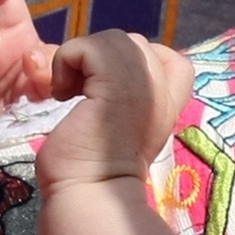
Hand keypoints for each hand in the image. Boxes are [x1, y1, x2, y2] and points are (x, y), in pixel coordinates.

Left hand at [38, 30, 195, 190]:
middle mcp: (163, 91)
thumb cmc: (93, 168)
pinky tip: (62, 95)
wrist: (89, 193)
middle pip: (134, 43)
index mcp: (167, 104)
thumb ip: (121, 92)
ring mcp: (145, 85)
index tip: (108, 96)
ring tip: (73, 95)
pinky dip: (65, 62)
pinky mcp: (117, 84)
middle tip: (82, 95)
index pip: (172, 60)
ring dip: (82, 62)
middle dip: (101, 62)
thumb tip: (87, 65)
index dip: (135, 65)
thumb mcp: (117, 122)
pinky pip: (87, 47)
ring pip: (112, 40)